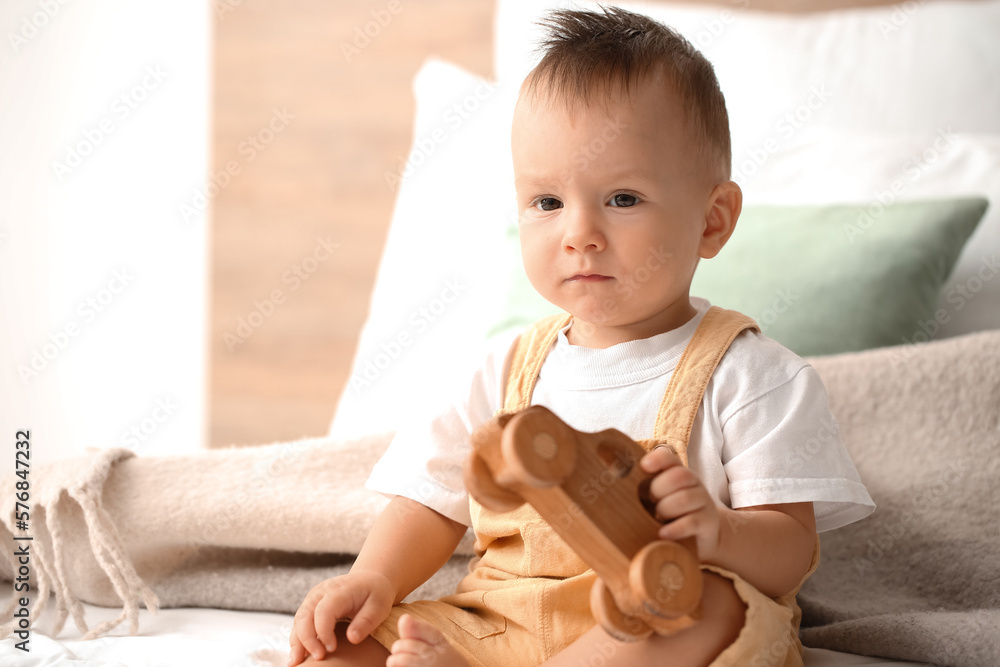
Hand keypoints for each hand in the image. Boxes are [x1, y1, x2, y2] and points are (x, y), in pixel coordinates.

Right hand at [288, 569, 394, 665]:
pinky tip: (299, 656)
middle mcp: (320, 593)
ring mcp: (313, 599)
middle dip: (307, 639)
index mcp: (338, 590)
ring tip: (297, 663)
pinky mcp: (310, 607)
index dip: (324, 632)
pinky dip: (298, 640)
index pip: (324, 611)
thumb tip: (352, 639)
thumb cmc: (375, 594)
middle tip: (318, 658)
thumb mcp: (379, 606)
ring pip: (298, 621)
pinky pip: (299, 624)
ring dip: (297, 642)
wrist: (368, 581)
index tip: (332, 649)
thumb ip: (366, 621)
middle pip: (305, 616)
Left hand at [640, 445, 721, 560]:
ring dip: (665, 509)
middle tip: (648, 502)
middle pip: (679, 475)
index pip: (670, 457)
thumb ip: (640, 489)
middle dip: (658, 489)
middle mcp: (693, 483)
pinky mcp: (708, 521)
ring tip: (655, 519)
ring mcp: (703, 501)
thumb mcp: (656, 499)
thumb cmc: (670, 515)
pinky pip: (692, 521)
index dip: (657, 459)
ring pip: (685, 498)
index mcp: (677, 472)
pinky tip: (662, 534)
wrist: (700, 538)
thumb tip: (609, 483)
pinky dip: (675, 528)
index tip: (643, 467)